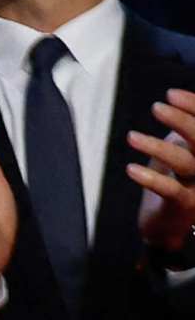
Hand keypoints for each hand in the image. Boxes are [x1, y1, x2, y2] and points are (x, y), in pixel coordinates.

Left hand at [131, 86, 194, 254]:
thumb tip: (176, 98)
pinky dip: (151, 178)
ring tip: (131, 137)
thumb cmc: (175, 179)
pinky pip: (171, 190)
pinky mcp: (186, 206)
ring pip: (186, 163)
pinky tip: (131, 169)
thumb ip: (183, 128)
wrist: (171, 224)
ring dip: (158, 147)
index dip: (194, 106)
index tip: (171, 94)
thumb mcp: (181, 149)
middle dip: (182, 121)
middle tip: (157, 107)